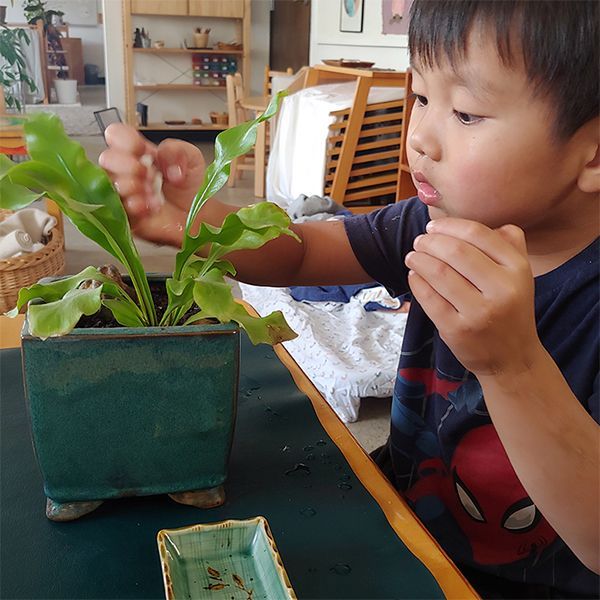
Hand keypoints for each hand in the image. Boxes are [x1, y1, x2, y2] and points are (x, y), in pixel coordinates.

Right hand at [99, 123, 205, 245]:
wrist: (199, 214)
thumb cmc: (190, 186)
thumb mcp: (191, 158)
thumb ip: (176, 150)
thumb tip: (163, 163)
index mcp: (138, 152)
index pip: (116, 136)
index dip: (125, 139)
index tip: (143, 150)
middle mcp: (127, 171)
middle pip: (107, 158)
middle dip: (127, 164)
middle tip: (147, 174)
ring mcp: (125, 194)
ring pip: (109, 184)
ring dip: (132, 186)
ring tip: (153, 193)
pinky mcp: (128, 217)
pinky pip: (119, 209)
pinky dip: (135, 206)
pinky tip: (151, 206)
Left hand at [405, 218, 541, 376]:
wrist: (513, 358)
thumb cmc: (509, 309)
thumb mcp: (519, 275)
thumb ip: (507, 244)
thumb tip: (471, 223)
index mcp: (518, 269)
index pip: (478, 234)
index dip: (449, 226)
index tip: (433, 227)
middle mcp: (502, 290)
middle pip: (455, 251)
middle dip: (430, 242)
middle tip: (419, 241)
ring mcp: (479, 312)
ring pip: (439, 272)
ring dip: (419, 259)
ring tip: (413, 256)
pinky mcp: (457, 330)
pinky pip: (429, 298)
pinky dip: (416, 282)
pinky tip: (414, 276)